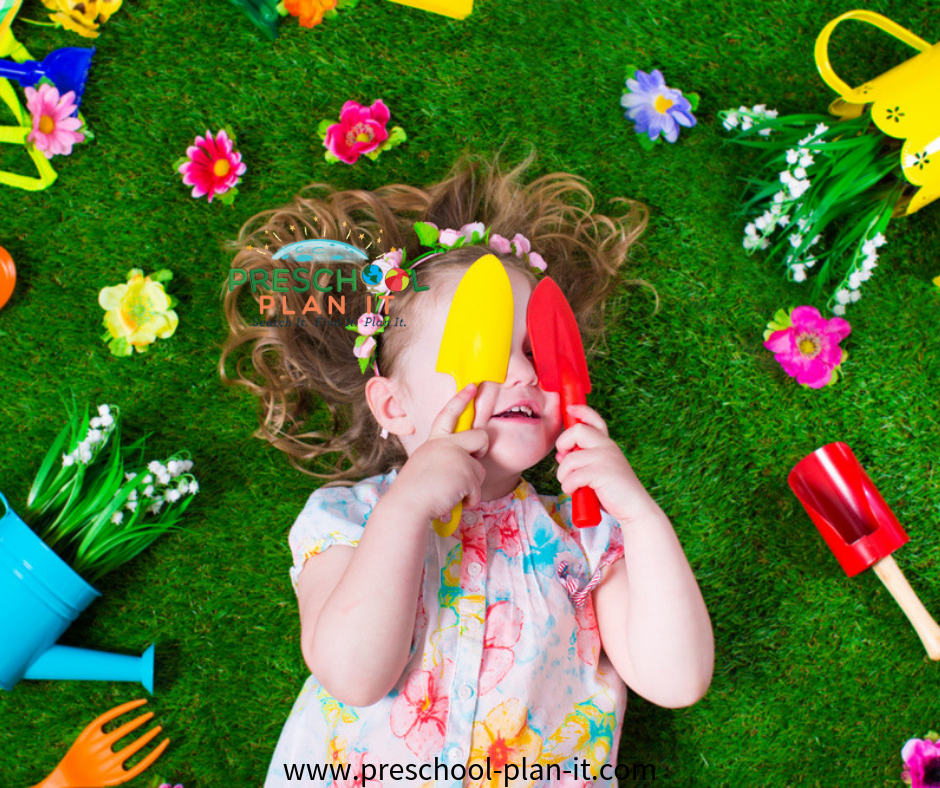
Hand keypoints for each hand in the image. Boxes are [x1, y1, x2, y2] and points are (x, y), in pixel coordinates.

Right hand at [393, 384, 488, 521]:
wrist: (407, 506)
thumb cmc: (412, 494)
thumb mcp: (424, 466)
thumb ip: (441, 460)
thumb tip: (458, 469)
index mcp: (433, 441)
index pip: (448, 415)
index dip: (461, 399)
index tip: (472, 386)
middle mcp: (445, 444)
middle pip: (480, 437)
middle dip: (482, 450)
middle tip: (468, 467)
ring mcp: (456, 456)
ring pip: (479, 470)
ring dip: (470, 487)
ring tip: (449, 493)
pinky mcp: (465, 472)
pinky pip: (477, 490)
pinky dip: (469, 500)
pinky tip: (452, 501)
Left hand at [555, 404, 657, 524]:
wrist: (635, 508)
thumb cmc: (614, 492)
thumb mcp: (597, 472)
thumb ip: (582, 462)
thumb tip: (560, 455)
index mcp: (607, 444)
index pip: (594, 420)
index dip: (581, 411)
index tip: (570, 409)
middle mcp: (607, 446)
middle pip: (577, 430)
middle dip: (562, 444)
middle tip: (564, 460)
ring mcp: (605, 458)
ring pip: (570, 459)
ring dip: (563, 475)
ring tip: (570, 485)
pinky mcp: (602, 473)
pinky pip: (573, 476)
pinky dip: (568, 486)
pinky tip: (575, 492)